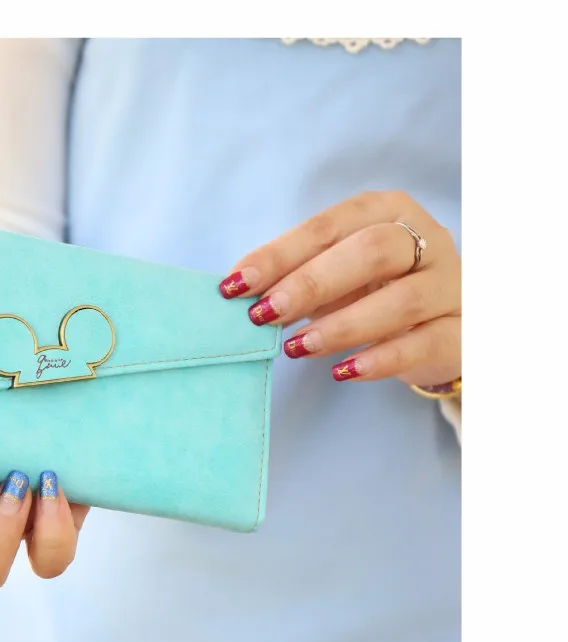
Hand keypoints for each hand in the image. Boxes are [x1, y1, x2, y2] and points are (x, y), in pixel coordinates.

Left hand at [218, 190, 460, 386]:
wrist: (440, 328)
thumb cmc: (374, 291)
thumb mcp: (334, 275)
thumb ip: (295, 276)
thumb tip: (237, 291)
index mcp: (386, 211)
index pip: (328, 226)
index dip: (280, 254)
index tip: (237, 284)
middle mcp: (426, 238)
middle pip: (371, 251)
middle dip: (310, 284)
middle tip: (265, 315)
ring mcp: (451, 284)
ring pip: (402, 300)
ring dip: (342, 325)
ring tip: (296, 348)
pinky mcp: (463, 330)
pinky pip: (426, 342)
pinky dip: (381, 358)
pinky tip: (344, 371)